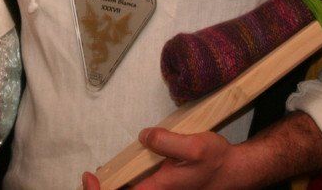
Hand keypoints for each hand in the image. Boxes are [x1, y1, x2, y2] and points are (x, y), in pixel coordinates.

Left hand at [81, 128, 235, 189]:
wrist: (231, 171)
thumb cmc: (215, 161)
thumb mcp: (194, 146)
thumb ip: (167, 141)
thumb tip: (144, 137)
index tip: (90, 177)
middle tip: (90, 177)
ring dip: (114, 186)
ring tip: (100, 176)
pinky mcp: (161, 187)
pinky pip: (137, 187)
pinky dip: (125, 181)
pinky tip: (121, 170)